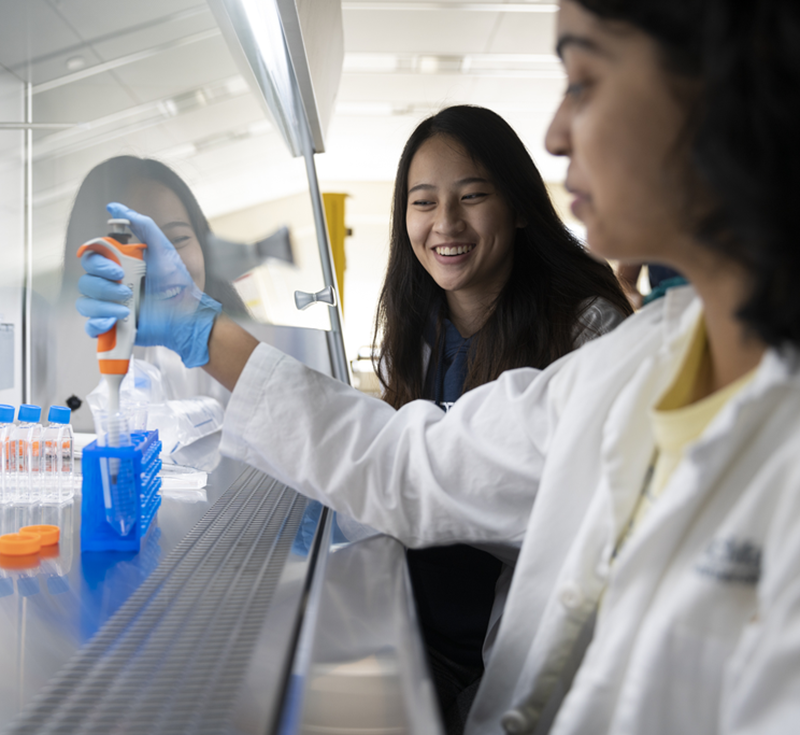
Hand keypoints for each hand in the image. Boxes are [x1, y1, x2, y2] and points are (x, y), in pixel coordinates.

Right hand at [76, 203, 221, 367]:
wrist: (187, 315)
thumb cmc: (178, 284)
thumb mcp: (163, 249)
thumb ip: (142, 226)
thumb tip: (115, 207)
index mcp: (119, 265)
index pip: (91, 257)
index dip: (98, 263)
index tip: (118, 270)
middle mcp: (112, 284)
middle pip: (85, 280)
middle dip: (103, 286)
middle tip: (126, 290)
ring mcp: (111, 305)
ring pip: (85, 302)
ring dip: (102, 306)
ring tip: (126, 310)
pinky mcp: (114, 326)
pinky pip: (90, 326)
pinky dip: (97, 324)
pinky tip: (112, 322)